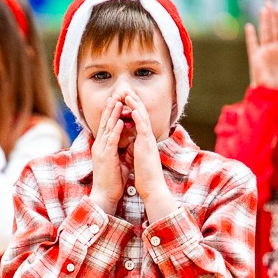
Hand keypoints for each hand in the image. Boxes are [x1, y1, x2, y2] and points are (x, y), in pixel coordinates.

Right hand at [87, 92, 126, 214]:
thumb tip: (128, 144)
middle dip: (111, 108)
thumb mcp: (118, 162)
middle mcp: (99, 146)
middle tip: (117, 94)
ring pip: (107, 128)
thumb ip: (121, 151)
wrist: (105, 195)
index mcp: (102, 147)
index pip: (106, 126)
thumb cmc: (112, 181)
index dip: (111, 113)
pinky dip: (116, 129)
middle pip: (105, 122)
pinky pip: (111, 140)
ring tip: (119, 102)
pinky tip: (120, 120)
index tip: (117, 101)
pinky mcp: (106, 156)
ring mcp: (101, 150)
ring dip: (113, 114)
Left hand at [126, 91, 173, 221]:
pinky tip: (133, 109)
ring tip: (128, 94)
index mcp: (144, 141)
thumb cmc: (146, 176)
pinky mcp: (146, 146)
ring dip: (135, 105)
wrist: (152, 188)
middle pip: (141, 115)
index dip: (133, 109)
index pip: (139, 121)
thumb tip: (133, 143)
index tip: (126, 100)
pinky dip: (138, 117)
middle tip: (126, 90)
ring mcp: (148, 141)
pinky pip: (143, 128)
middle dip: (134, 102)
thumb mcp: (139, 158)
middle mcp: (147, 138)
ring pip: (142, 118)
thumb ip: (137, 149)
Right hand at [246, 6, 277, 93]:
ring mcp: (265, 54)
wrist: (272, 97)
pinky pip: (252, 46)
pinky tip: (249, 27)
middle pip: (274, 29)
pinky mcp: (256, 60)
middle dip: (273, 17)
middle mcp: (274, 51)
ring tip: (264, 9)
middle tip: (271, 4)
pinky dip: (250, 37)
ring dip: (265, 22)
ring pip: (265, 33)